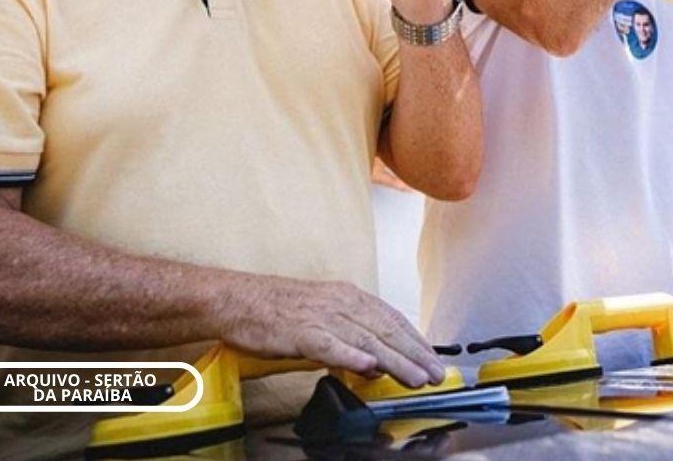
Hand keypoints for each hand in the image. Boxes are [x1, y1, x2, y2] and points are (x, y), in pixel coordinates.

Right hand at [222, 275, 444, 388]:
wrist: (235, 298)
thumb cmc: (275, 308)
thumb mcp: (321, 316)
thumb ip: (349, 335)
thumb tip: (375, 360)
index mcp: (347, 296)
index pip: (391, 318)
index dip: (415, 340)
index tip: (433, 358)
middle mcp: (339, 302)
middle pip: (385, 329)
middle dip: (415, 353)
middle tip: (437, 373)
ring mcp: (320, 316)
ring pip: (365, 339)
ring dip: (394, 360)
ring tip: (416, 376)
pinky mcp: (299, 331)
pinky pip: (329, 345)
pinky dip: (350, 356)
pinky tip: (368, 367)